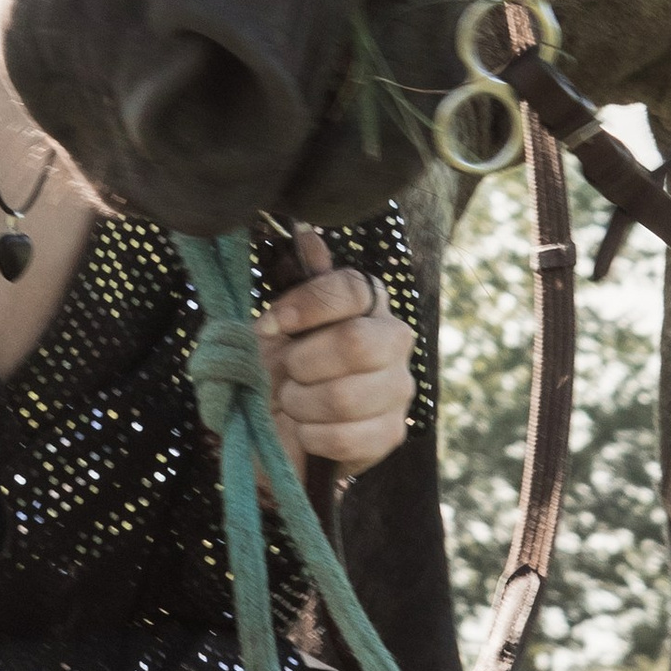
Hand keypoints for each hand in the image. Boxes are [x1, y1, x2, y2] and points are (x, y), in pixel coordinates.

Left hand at [255, 251, 415, 482]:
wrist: (279, 432)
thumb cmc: (279, 370)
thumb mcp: (275, 326)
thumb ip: (296, 284)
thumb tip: (307, 234)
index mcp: (368, 304)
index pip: (354, 288)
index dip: (308, 305)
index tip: (270, 324)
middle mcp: (394, 339)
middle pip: (357, 343)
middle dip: (304, 363)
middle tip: (286, 373)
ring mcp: (399, 388)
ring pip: (346, 396)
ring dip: (302, 404)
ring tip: (293, 403)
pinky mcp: (392, 432)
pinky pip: (346, 436)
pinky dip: (311, 436)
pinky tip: (307, 432)